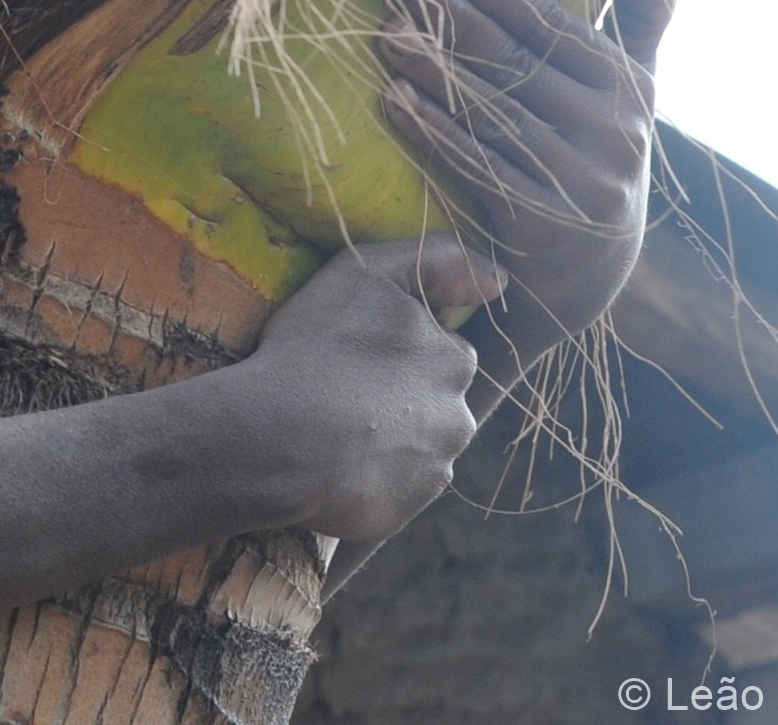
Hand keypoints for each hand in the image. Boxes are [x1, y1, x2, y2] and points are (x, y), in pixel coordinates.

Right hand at [243, 236, 503, 542]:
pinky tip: (327, 465)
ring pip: (415, 451)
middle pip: (435, 405)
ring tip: (330, 430)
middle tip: (344, 390)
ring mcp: (429, 474)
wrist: (280, 438)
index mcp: (454, 364)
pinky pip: (387, 493)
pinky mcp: (398, 515)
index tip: (361, 348)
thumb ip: (439, 261)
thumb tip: (497, 280)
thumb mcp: (368, 273)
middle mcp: (457, 422)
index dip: (403, 347)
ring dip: (386, 441)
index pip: (446, 352)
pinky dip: (366, 481)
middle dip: (402, 399)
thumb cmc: (319, 347)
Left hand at [375, 0, 674, 359]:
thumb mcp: (632, 90)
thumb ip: (641, 18)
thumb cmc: (593, 153)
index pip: (563, 30)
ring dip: (435, 70)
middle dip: (453, 18)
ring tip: (386, 34)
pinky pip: (479, 167)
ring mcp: (582, 182)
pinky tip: (394, 100)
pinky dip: (434, 132)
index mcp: (632, 88)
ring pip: (494, 114)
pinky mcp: (544, 226)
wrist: (587, 274)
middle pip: (519, 64)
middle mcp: (616, 133)